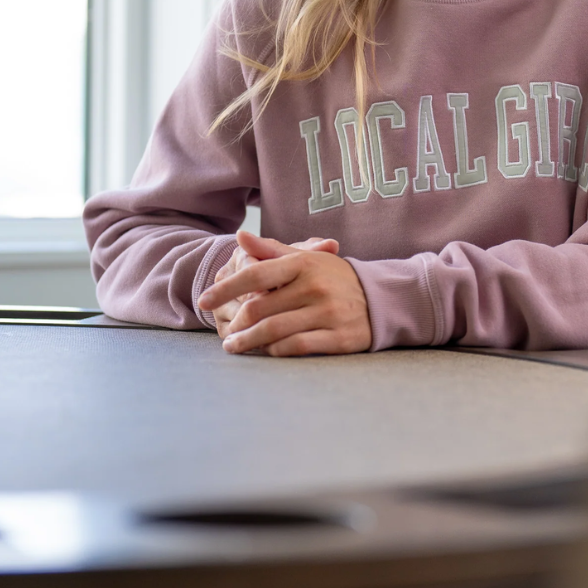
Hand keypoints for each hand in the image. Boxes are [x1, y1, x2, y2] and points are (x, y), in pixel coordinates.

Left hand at [200, 230, 371, 356]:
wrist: (383, 298)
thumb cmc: (335, 277)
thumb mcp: (306, 258)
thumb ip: (271, 251)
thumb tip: (240, 236)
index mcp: (304, 263)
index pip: (255, 274)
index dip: (225, 289)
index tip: (204, 300)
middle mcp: (315, 286)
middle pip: (260, 309)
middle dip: (236, 324)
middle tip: (226, 333)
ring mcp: (328, 313)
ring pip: (274, 331)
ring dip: (248, 342)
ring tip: (236, 346)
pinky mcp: (339, 337)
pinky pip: (296, 347)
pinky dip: (275, 351)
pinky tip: (266, 351)